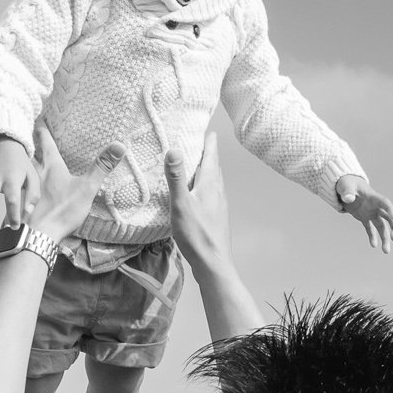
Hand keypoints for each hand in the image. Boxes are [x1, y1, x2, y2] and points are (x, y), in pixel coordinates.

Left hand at [27, 131, 124, 241]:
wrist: (37, 236)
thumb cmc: (61, 211)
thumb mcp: (86, 188)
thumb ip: (101, 167)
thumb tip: (120, 145)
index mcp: (50, 166)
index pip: (44, 140)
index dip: (42, 128)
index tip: (39, 118)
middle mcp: (34, 173)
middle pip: (28, 152)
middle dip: (28, 142)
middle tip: (27, 134)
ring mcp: (24, 188)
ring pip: (20, 170)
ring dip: (22, 162)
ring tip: (24, 158)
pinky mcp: (19, 203)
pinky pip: (17, 188)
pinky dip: (18, 183)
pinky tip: (21, 189)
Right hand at [165, 131, 230, 273]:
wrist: (213, 263)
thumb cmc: (197, 234)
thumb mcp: (181, 204)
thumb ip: (176, 177)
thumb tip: (174, 149)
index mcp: (211, 184)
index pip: (211, 155)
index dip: (208, 141)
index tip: (207, 128)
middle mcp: (218, 191)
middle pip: (213, 166)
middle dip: (207, 152)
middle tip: (198, 141)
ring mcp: (219, 205)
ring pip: (213, 180)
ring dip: (205, 169)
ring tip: (195, 164)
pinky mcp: (216, 216)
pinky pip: (210, 193)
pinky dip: (203, 185)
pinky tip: (195, 193)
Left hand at [335, 175, 392, 253]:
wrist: (345, 185)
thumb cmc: (347, 182)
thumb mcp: (346, 185)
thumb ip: (347, 192)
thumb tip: (348, 199)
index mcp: (373, 197)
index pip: (385, 203)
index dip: (390, 210)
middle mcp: (376, 206)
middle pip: (389, 218)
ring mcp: (371, 213)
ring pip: (382, 227)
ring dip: (385, 238)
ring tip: (386, 251)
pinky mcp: (364, 218)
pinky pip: (370, 229)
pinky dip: (372, 237)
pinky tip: (373, 246)